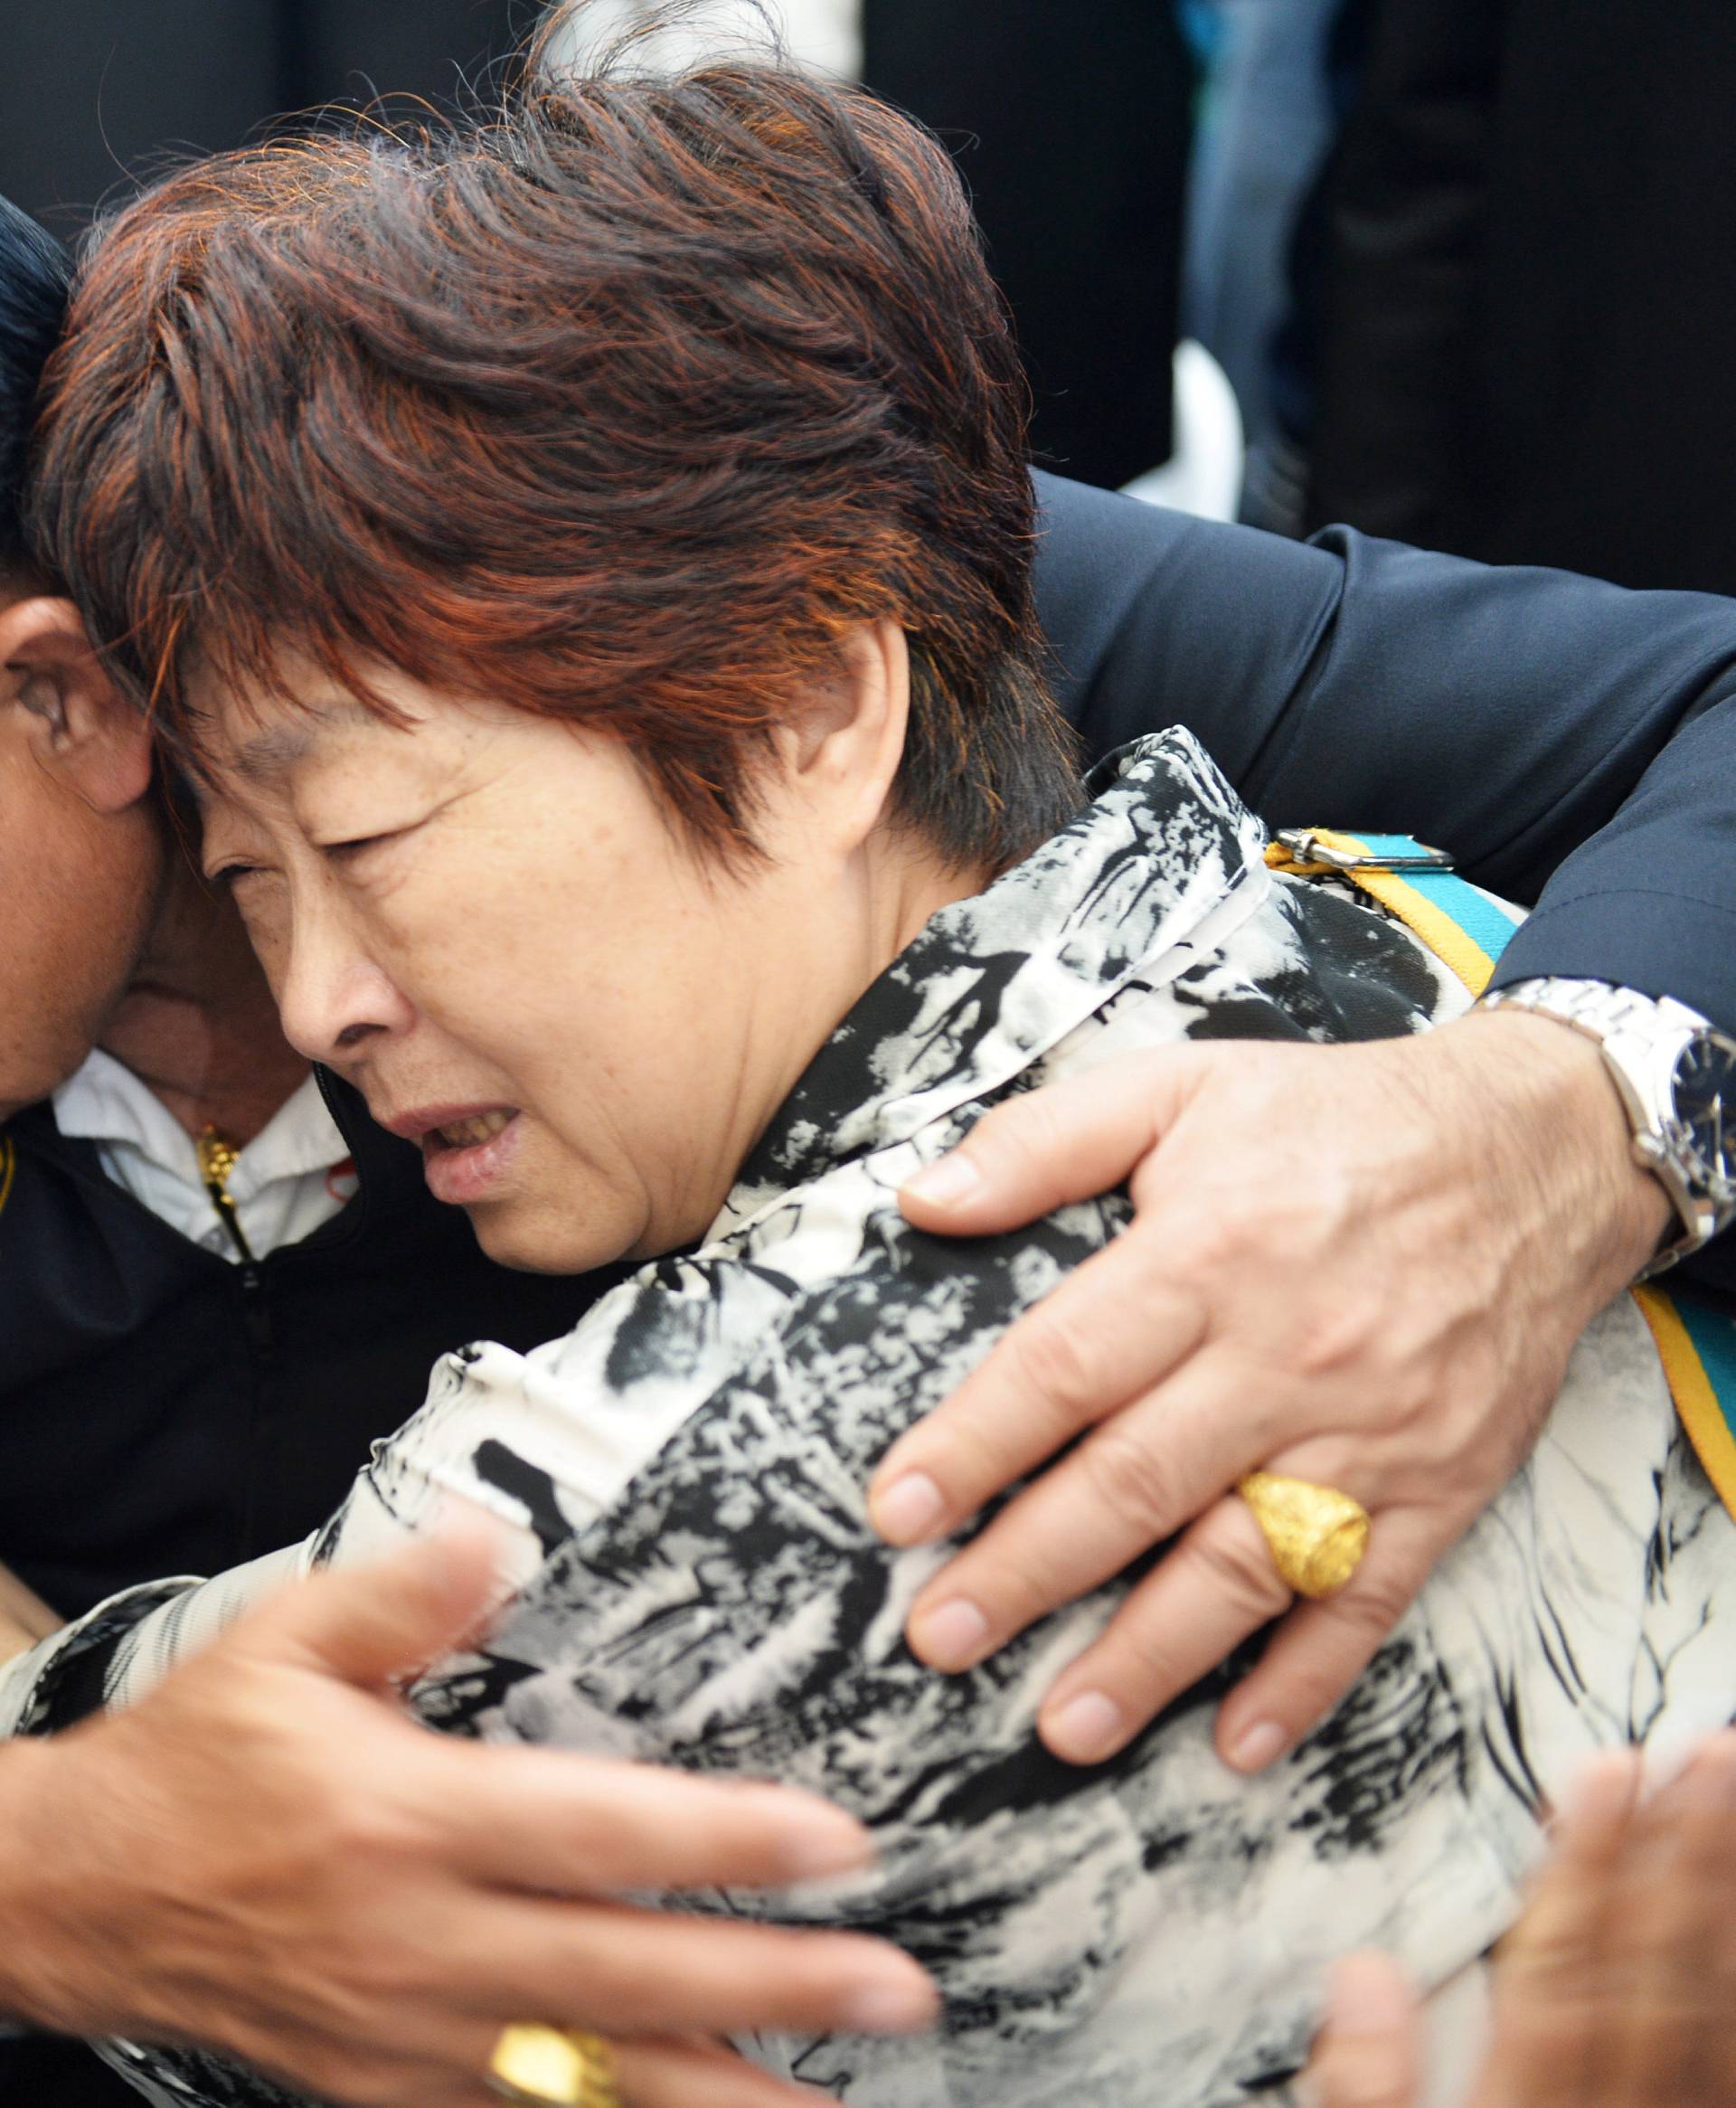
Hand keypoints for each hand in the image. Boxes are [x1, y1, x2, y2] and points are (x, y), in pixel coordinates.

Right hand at [0, 1525, 935, 2107]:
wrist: (79, 1897)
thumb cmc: (200, 1759)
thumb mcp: (284, 1640)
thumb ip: (404, 1590)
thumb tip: (501, 1539)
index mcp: (407, 1818)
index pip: (598, 1832)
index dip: (724, 1841)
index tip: (838, 1842)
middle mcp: (421, 1942)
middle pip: (624, 1973)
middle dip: (771, 1986)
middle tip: (897, 1987)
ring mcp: (407, 2035)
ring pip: (590, 2080)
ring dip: (720, 2092)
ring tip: (837, 2100)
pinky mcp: (387, 2091)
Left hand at [869, 1011, 1668, 1769]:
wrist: (1536, 1149)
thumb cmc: (1338, 1120)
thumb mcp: (1180, 1085)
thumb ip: (1043, 1140)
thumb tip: (923, 1198)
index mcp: (1206, 1253)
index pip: (1065, 1367)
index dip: (974, 1446)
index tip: (894, 1513)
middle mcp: (1283, 1354)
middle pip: (1135, 1482)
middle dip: (1027, 1571)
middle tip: (939, 1638)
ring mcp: (1369, 1431)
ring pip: (1244, 1563)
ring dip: (1150, 1655)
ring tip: (1064, 1723)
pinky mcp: (1441, 1485)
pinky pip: (1368, 1599)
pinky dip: (1306, 1678)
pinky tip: (1239, 1741)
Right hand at [1306, 1735, 1735, 2106]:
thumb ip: (1368, 2088)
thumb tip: (1362, 1972)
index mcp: (1525, 2105)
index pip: (1564, 1963)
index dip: (1586, 1862)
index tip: (1605, 1768)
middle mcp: (1615, 2106)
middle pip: (1654, 1969)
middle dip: (1679, 1851)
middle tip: (1705, 1748)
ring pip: (1710, 1999)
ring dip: (1721, 1886)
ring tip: (1729, 1787)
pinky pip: (1734, 2048)